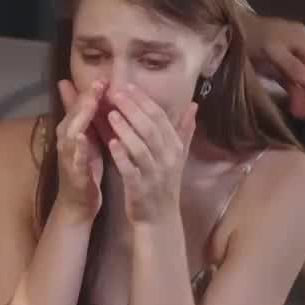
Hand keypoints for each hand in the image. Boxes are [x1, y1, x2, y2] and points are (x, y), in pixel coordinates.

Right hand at [55, 79, 104, 221]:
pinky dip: (79, 148)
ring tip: (92, 103)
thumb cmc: (85, 168)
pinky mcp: (73, 173)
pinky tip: (84, 138)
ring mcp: (68, 156)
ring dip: (81, 117)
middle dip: (86, 99)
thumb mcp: (86, 138)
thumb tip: (84, 92)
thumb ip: (86, 116)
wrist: (77, 203)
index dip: (91, 91)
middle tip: (99, 83)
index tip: (105, 76)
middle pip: (75, 115)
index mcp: (71, 130)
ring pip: (72, 132)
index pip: (80, 106)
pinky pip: (75, 158)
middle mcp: (66, 140)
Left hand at [106, 87, 195, 225]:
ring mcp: (154, 174)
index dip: (144, 101)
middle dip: (133, 109)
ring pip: (141, 148)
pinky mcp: (140, 189)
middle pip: (150, 129)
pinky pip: (131, 170)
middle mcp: (167, 159)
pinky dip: (122, 156)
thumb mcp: (177, 156)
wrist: (159, 218)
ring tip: (111, 114)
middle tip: (116, 93)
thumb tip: (193, 105)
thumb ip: (183, 130)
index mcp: (174, 148)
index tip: (128, 86)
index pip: (161, 118)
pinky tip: (111, 143)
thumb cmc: (164, 183)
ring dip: (126, 130)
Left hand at [240, 13, 304, 119]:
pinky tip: (294, 107)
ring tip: (302, 115)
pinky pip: (291, 81)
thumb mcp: (271, 49)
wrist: (227, 30)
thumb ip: (292, 65)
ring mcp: (290, 56)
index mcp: (303, 39)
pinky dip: (294, 94)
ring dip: (304, 97)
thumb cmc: (251, 37)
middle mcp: (301, 46)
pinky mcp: (279, 65)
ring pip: (303, 79)